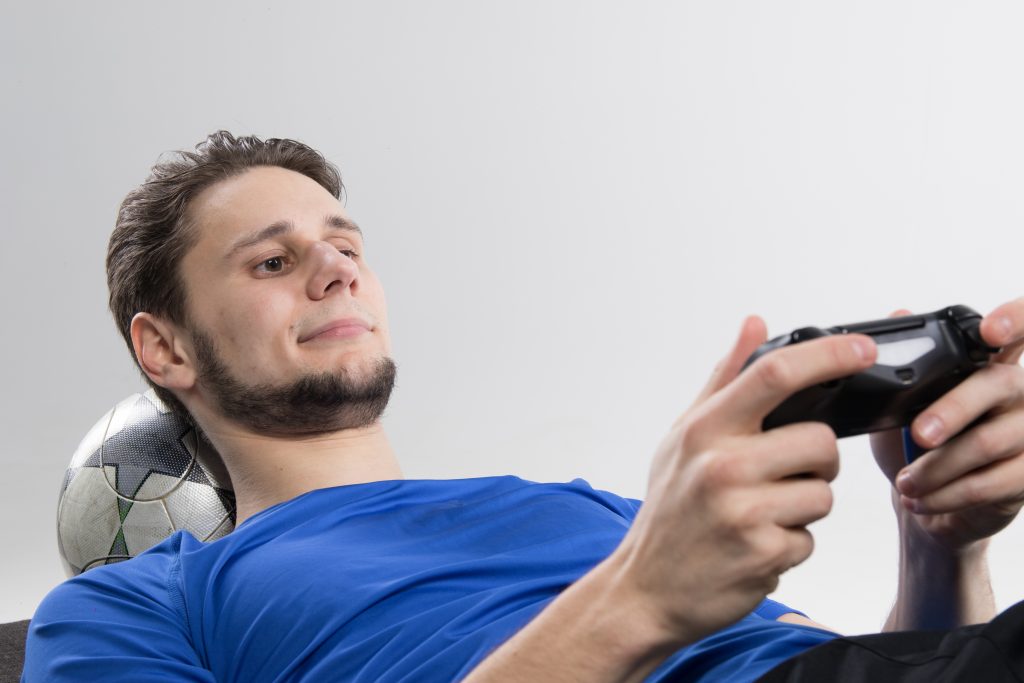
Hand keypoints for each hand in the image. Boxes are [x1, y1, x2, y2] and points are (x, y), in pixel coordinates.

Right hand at [611, 315, 876, 644]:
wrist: (647, 588)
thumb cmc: (670, 509)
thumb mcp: (684, 437)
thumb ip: (724, 379)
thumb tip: (756, 323)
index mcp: (704, 429)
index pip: (774, 374)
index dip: (828, 354)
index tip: (862, 348)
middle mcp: (721, 465)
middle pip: (820, 440)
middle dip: (818, 459)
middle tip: (786, 473)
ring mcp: (743, 512)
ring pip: (824, 493)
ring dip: (805, 504)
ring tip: (763, 513)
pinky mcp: (763, 555)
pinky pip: (811, 537)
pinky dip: (792, 542)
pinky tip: (757, 544)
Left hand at [870, 297, 1023, 552]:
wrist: (926, 502)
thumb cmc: (914, 445)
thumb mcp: (899, 404)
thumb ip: (903, 363)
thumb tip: (900, 313)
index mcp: (988, 365)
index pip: (1016, 332)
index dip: (1013, 321)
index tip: (989, 331)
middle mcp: (1016, 391)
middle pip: (996, 385)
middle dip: (952, 410)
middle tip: (918, 434)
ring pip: (986, 442)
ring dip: (936, 467)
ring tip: (904, 481)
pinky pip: (988, 484)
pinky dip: (946, 494)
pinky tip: (920, 499)